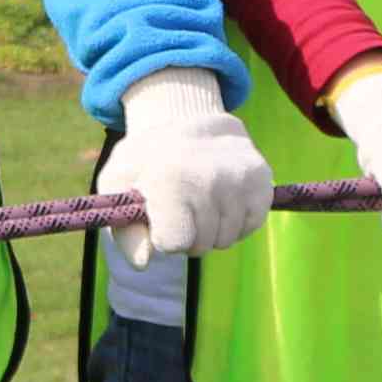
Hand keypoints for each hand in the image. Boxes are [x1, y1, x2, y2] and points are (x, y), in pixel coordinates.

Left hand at [104, 64, 274, 263]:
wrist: (187, 118)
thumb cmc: (147, 161)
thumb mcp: (118, 186)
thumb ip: (125, 230)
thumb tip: (142, 262)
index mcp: (170, 178)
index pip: (174, 243)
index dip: (163, 235)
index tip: (159, 214)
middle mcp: (210, 177)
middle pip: (201, 245)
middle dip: (188, 234)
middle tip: (180, 205)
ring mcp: (240, 178)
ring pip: (226, 239)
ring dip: (212, 229)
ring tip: (199, 198)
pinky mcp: (262, 180)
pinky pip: (250, 227)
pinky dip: (235, 221)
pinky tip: (221, 197)